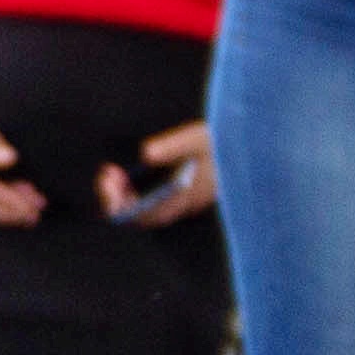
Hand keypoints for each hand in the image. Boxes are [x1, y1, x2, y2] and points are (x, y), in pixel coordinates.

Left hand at [103, 119, 217, 226]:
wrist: (248, 147)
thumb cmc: (223, 142)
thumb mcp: (197, 138)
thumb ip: (173, 146)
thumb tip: (146, 154)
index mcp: (188, 197)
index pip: (149, 215)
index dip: (122, 204)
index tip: (108, 179)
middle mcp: (184, 205)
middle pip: (143, 216)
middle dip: (118, 197)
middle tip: (106, 172)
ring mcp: (183, 203)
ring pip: (145, 211)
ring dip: (123, 194)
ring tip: (109, 172)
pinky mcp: (182, 196)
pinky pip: (150, 203)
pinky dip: (132, 192)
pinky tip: (122, 175)